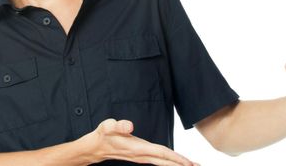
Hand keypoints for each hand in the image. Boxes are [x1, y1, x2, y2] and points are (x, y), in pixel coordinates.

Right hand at [83, 118, 198, 165]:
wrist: (94, 148)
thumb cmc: (102, 135)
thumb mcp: (107, 126)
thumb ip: (118, 125)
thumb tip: (130, 125)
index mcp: (137, 148)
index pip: (160, 153)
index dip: (175, 157)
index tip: (189, 162)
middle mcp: (141, 155)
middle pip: (165, 161)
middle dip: (181, 164)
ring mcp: (141, 157)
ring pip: (162, 162)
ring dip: (176, 164)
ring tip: (191, 165)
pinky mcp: (140, 156)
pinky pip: (158, 160)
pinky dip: (168, 161)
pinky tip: (174, 162)